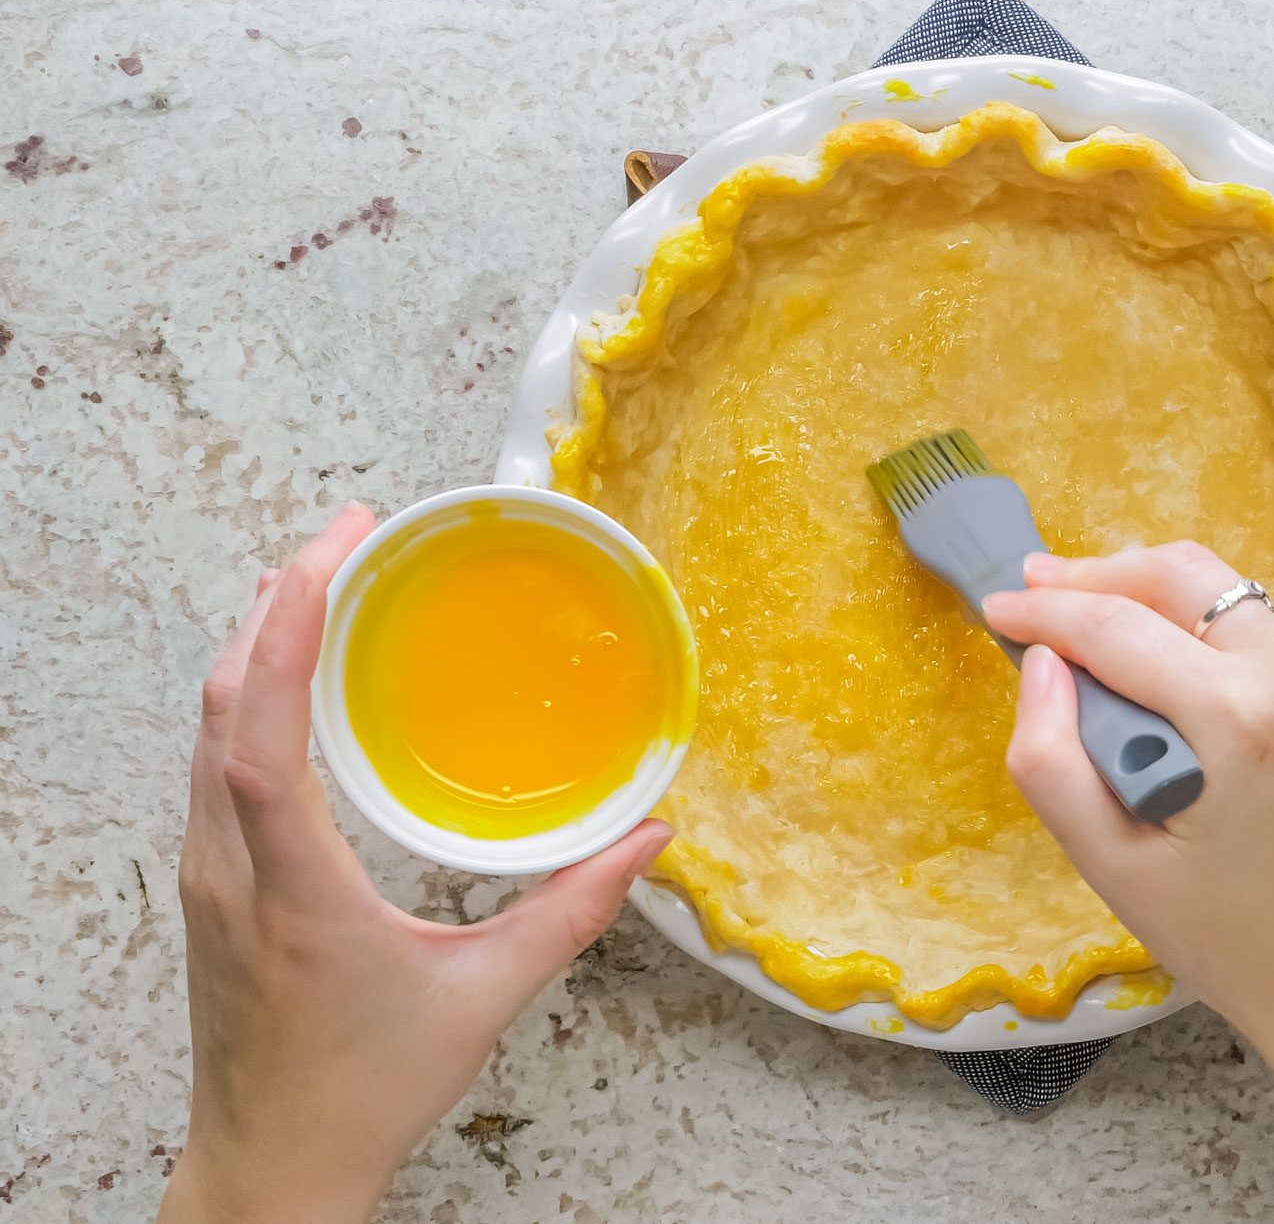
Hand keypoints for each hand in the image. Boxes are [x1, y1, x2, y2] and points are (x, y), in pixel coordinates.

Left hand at [161, 505, 672, 1223]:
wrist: (271, 1166)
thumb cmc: (364, 1090)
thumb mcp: (484, 999)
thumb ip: (572, 913)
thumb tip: (648, 842)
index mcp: (291, 893)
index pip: (260, 745)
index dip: (281, 642)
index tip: (322, 560)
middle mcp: (229, 870)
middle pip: (218, 706)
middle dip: (273, 602)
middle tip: (346, 534)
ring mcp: (208, 875)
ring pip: (204, 727)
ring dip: (254, 641)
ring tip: (319, 577)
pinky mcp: (211, 882)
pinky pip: (212, 759)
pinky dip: (248, 691)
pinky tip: (293, 673)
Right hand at [982, 541, 1273, 1038]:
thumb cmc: (1233, 946)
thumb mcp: (1115, 869)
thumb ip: (1053, 762)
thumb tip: (1040, 666)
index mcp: (1237, 720)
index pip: (1117, 627)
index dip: (1045, 610)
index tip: (994, 608)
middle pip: (1182, 576)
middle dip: (1098, 573)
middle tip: (1033, 587)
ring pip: (1224, 594)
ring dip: (1149, 594)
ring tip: (1083, 615)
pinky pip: (1257, 632)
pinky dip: (1196, 629)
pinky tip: (1154, 663)